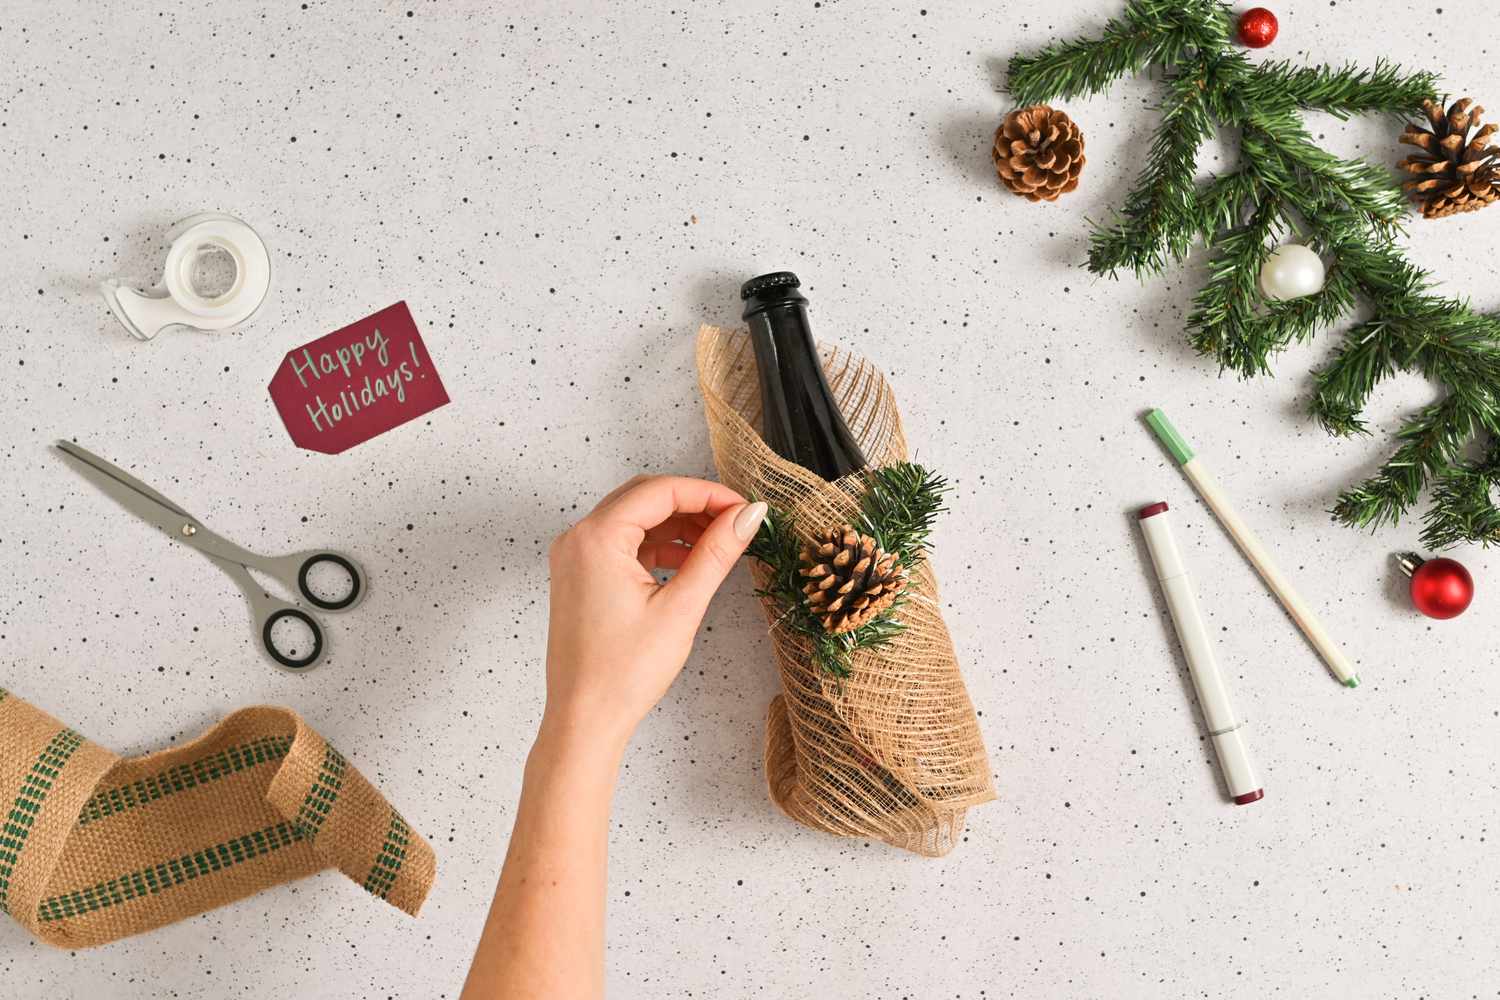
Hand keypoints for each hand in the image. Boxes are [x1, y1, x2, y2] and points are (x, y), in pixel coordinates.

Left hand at [541, 475, 766, 751]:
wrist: (585, 719)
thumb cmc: (622, 674)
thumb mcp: (681, 608)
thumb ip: (716, 554)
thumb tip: (747, 517)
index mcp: (596, 539)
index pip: (660, 491)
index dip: (708, 493)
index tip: (743, 506)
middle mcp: (578, 540)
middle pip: (645, 497)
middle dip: (693, 504)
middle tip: (735, 520)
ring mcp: (575, 558)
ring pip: (634, 519)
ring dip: (676, 525)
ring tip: (717, 542)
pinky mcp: (580, 576)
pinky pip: (623, 544)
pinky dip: (656, 545)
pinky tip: (687, 561)